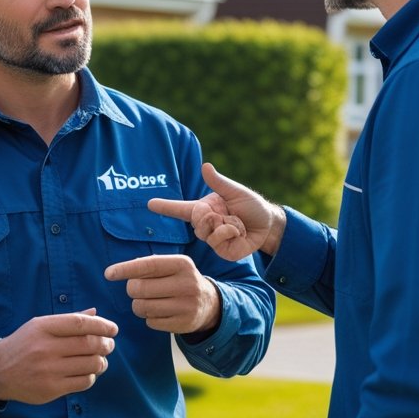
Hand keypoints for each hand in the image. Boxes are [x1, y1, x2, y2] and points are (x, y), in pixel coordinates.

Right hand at [0, 309, 117, 404]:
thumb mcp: (40, 325)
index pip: (80, 323)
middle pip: (89, 344)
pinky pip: (83, 382)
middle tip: (110, 344)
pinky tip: (89, 372)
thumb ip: (67, 320)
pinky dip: (92, 376)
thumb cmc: (24, 344)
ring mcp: (48, 370)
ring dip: (102, 361)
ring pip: (90, 364)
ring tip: (101, 359)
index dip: (102, 325)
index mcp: (43, 328)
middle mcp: (45, 348)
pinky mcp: (51, 389)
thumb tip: (95, 313)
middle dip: (106, 344)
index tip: (113, 329)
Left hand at [103, 254, 221, 334]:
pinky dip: (149, 318)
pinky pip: (151, 322)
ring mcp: (186, 306)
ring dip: (138, 305)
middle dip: (132, 290)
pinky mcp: (183, 324)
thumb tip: (119, 271)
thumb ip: (149, 265)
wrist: (209, 304)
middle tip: (137, 290)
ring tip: (148, 301)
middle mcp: (187, 284)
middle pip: (140, 288)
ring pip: (142, 307)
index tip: (108, 274)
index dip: (125, 269)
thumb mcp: (172, 266)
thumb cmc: (180, 280)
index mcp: (182, 264)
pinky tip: (159, 312)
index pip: (147, 265)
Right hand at [147, 162, 285, 260]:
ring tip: (237, 223)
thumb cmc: (251, 206)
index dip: (165, 207)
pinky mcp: (222, 251)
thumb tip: (205, 166)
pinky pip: (218, 242)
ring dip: (226, 224)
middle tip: (228, 213)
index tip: (149, 204)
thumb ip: (218, 182)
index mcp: (205, 209)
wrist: (268, 225)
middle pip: (196, 222)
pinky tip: (239, 232)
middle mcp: (206, 225)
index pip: (180, 209)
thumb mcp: (235, 191)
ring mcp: (213, 240)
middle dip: (212, 216)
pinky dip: (231, 233)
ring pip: (207, 233)